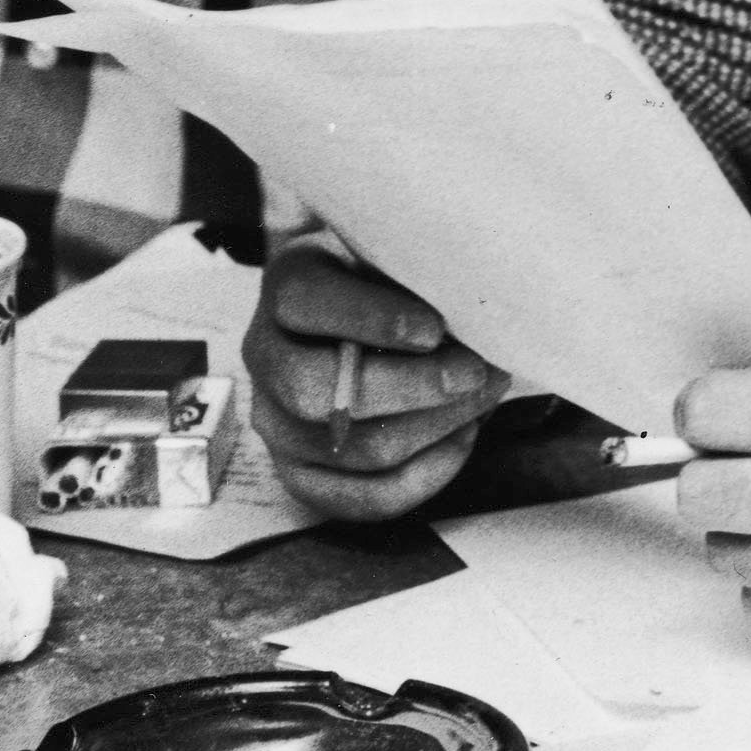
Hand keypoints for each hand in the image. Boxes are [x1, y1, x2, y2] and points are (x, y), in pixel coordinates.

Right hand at [244, 233, 513, 522]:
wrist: (360, 312)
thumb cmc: (389, 280)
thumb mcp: (393, 253)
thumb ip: (415, 270)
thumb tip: (471, 302)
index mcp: (285, 290)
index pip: (307, 302)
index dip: (373, 319)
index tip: (435, 328)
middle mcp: (266, 358)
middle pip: (320, 393)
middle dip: (414, 387)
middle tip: (476, 371)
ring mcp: (277, 423)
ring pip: (358, 449)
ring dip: (438, 426)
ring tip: (484, 396)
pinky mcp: (303, 474)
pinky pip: (367, 498)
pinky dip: (429, 472)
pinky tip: (463, 435)